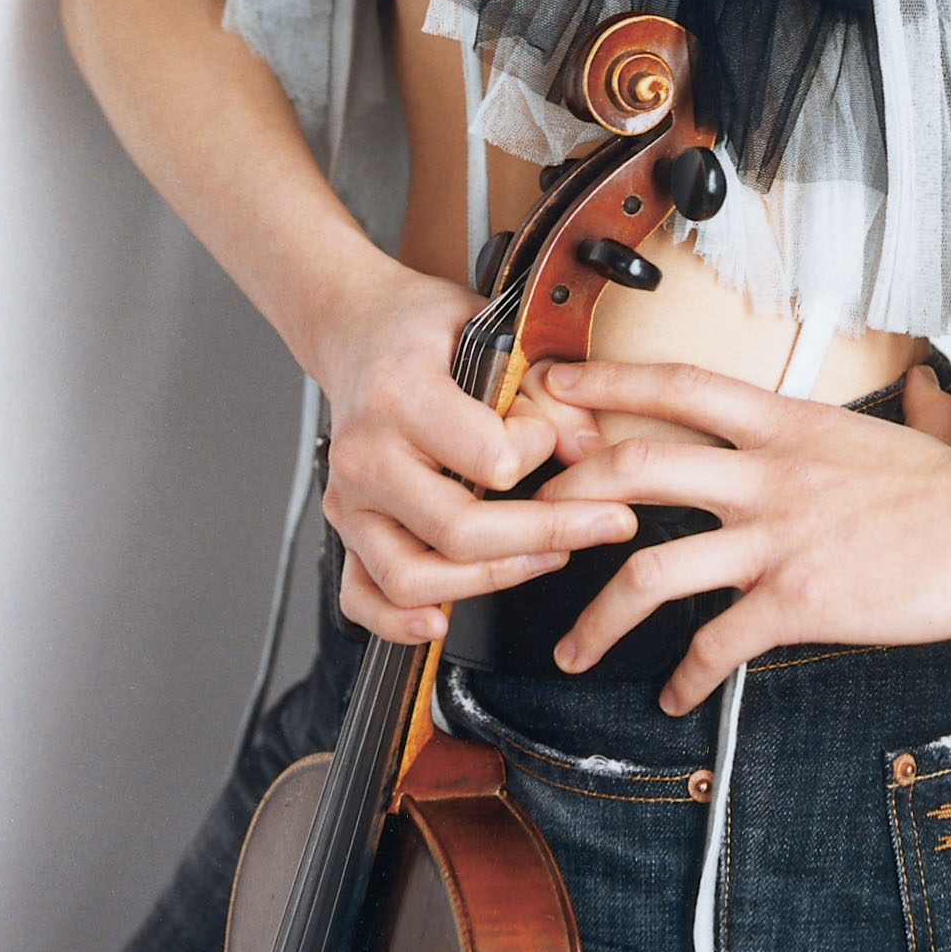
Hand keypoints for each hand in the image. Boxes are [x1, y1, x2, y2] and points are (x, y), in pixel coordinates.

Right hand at [307, 253, 637, 646]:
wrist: (358, 328)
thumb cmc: (425, 330)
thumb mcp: (490, 330)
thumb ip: (542, 389)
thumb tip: (588, 449)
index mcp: (400, 393)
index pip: (489, 457)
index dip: (538, 451)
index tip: (550, 432)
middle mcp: (366, 452)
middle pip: (459, 531)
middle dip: (547, 534)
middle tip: (606, 523)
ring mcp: (349, 498)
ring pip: (414, 578)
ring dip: (492, 580)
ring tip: (548, 556)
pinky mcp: (344, 528)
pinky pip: (363, 598)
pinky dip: (398, 623)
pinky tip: (443, 622)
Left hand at [530, 357, 950, 713]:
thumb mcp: (910, 432)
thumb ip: (902, 411)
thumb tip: (919, 394)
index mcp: (783, 423)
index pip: (677, 385)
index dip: (607, 380)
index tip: (555, 383)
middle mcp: (764, 473)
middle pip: (634, 465)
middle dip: (568, 494)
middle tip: (528, 523)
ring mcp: (775, 538)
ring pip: (652, 566)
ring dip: (598, 614)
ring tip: (573, 649)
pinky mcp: (797, 600)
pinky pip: (717, 643)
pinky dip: (686, 677)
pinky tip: (676, 697)